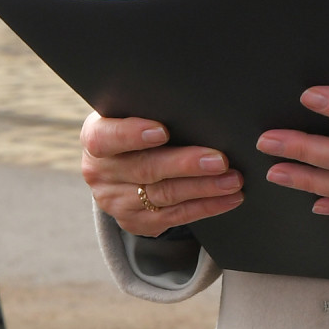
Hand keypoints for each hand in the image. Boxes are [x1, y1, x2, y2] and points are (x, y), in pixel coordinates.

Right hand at [80, 114, 244, 236]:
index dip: (133, 134)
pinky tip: (228, 199)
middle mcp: (100, 172)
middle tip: (219, 160)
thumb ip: (150, 111)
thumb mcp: (128, 115)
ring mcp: (116, 202)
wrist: (118, 167)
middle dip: (186, 165)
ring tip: (233, 180)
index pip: (107, 137)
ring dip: (204, 188)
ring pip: (164, 196)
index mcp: (95, 138)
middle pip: (145, 169)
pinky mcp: (135, 222)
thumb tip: (194, 106)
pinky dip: (206, 207)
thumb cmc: (133, 129)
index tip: (163, 131)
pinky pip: (174, 217)